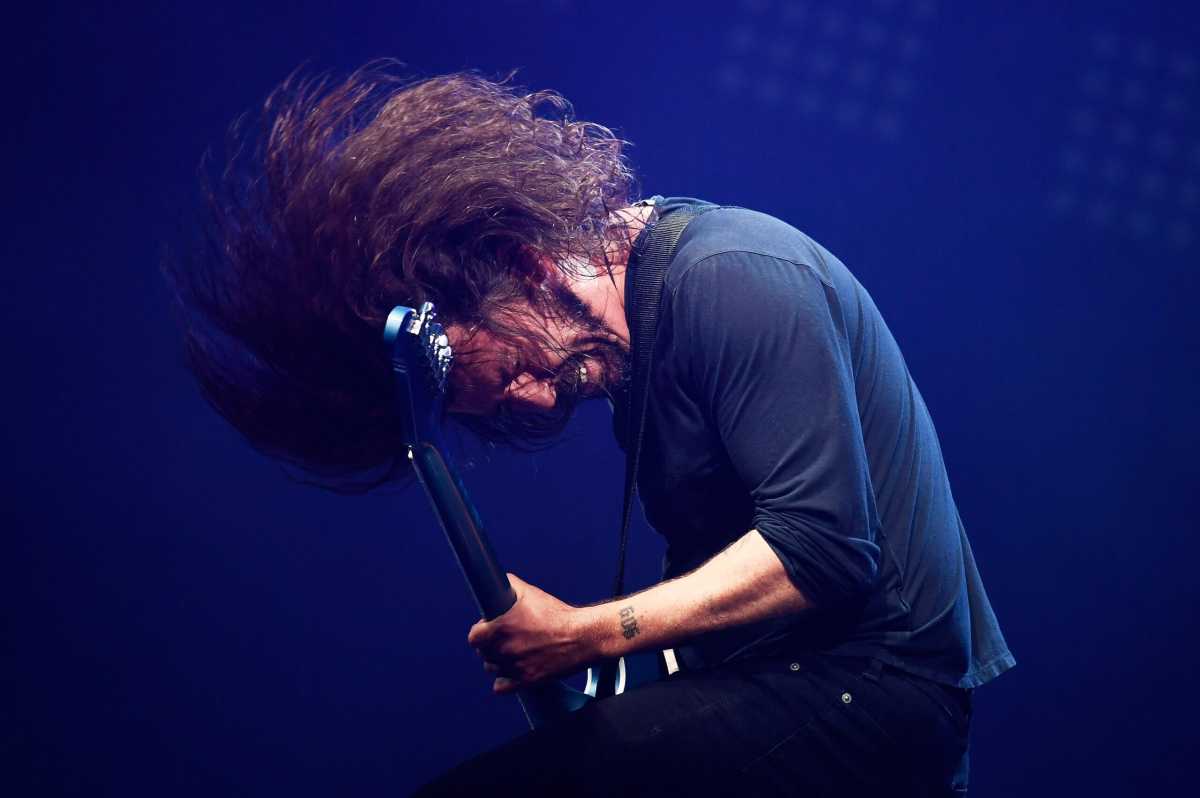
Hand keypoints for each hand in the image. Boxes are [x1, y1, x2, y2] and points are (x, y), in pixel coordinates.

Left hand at [467, 573, 595, 693]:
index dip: (480, 632)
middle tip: (505, 638)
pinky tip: (512, 670)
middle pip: (483, 652)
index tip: (488, 630)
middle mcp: (504, 648)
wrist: (581, 637)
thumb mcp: (531, 593)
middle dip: (491, 645)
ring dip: (497, 662)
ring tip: (511, 653)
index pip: (474, 637)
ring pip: (491, 668)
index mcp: (501, 627)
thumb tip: (499, 582)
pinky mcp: (526, 681)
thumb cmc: (557, 614)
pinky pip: (501, 687)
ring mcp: (514, 666)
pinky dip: (504, 680)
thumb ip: (510, 586)